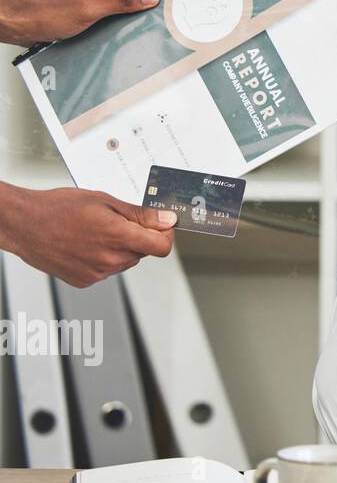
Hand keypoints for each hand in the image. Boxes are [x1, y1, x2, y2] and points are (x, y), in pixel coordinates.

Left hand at [0, 0, 157, 46]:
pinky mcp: (91, 6)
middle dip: (146, 0)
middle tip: (159, 17)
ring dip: (132, 13)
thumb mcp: (90, 9)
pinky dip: (121, 20)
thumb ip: (122, 2)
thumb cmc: (48, 13)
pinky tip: (123, 32)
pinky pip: (114, 10)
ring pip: (125, 0)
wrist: (22, 24)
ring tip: (141, 27)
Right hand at [0, 185, 175, 288]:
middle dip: (139, 237)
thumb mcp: (105, 201)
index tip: (161, 225)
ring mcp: (97, 273)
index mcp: (118, 237)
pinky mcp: (85, 280)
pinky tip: (86, 244)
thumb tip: (167, 220)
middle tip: (117, 221)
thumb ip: (140, 215)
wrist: (24, 225)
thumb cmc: (58, 209)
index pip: (162, 247)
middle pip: (144, 252)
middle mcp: (110, 259)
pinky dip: (104, 257)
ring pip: (126, 261)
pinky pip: (107, 269)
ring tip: (96, 232)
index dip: (166, 234)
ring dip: (121, 248)